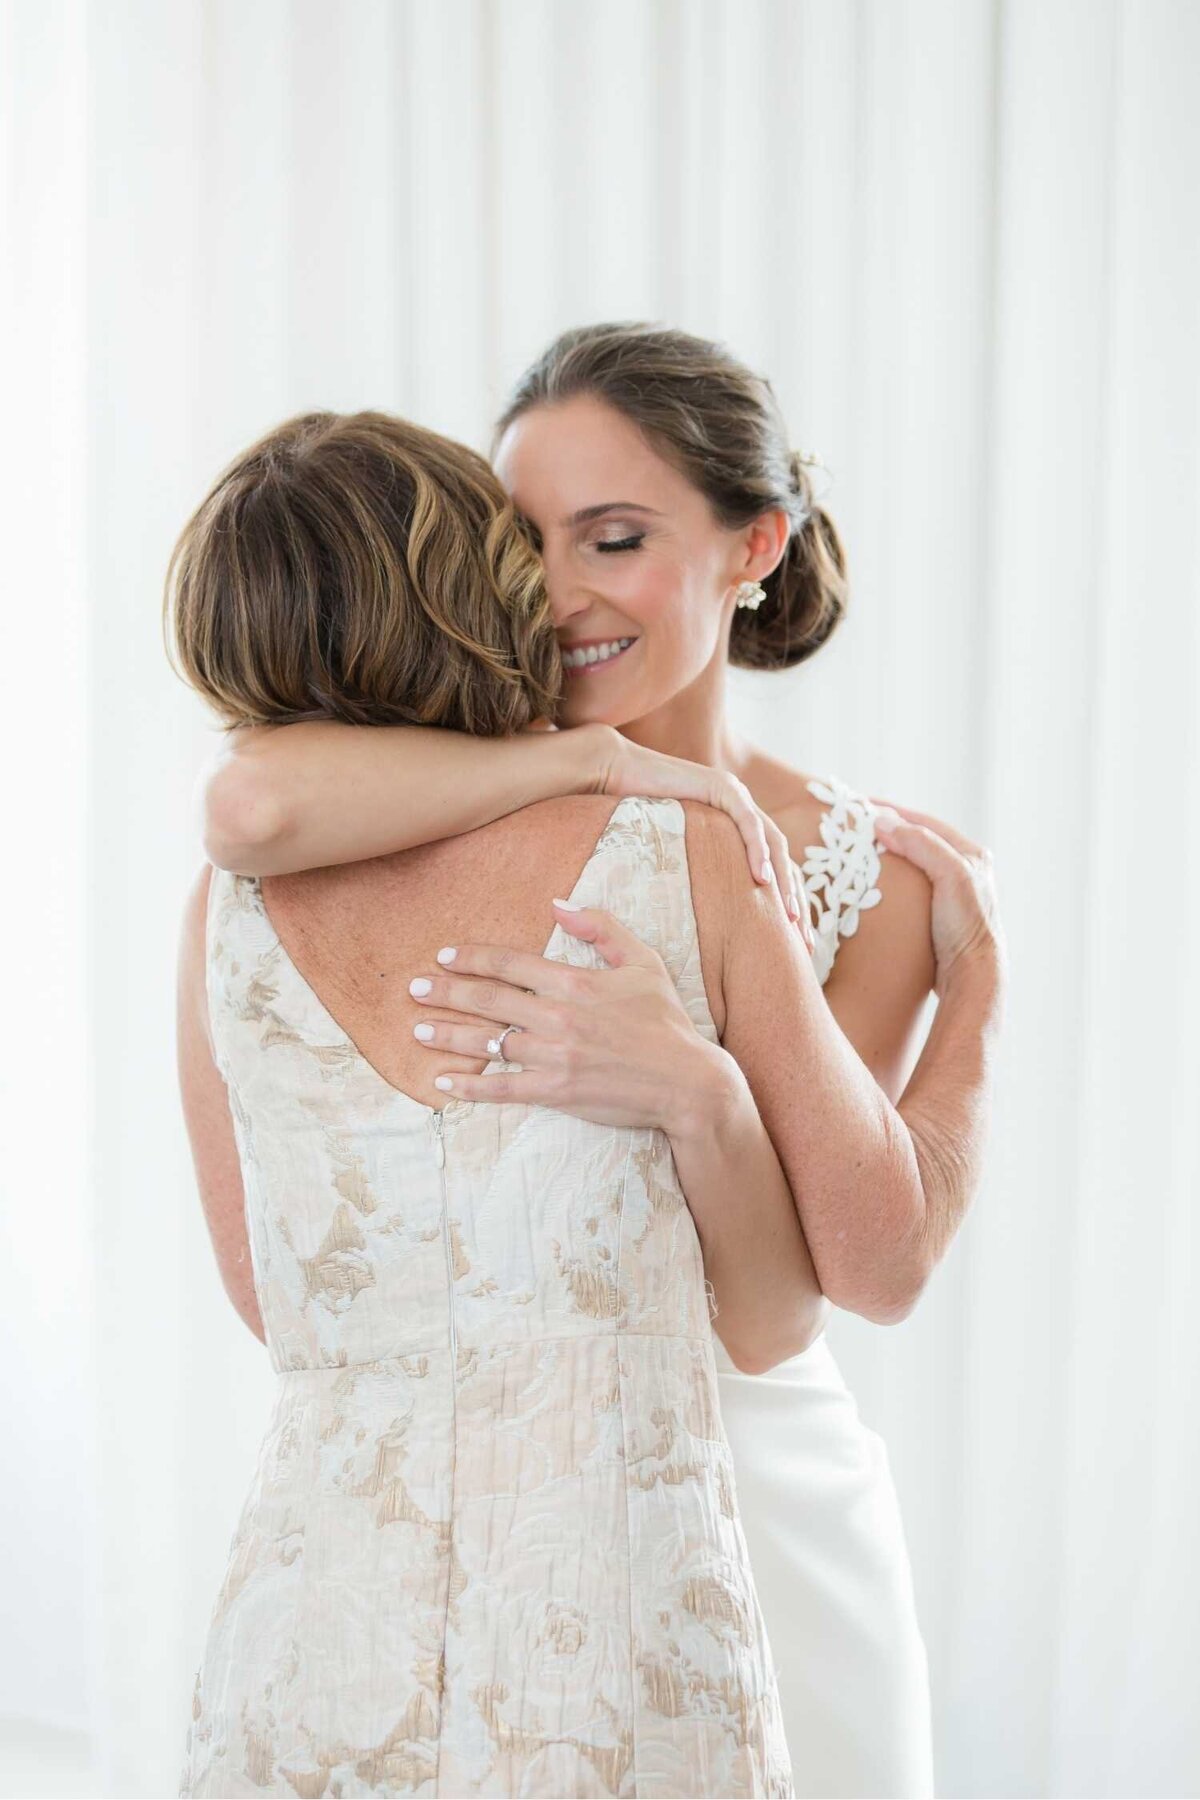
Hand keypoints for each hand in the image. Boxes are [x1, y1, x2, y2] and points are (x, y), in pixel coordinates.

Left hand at [409, 901, 726, 1133]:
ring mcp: (556, 1057)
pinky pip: (504, 1088)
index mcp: (576, 982)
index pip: (510, 963)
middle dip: (446, 992)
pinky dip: (471, 1086)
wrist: (687, 1080)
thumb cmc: (665, 1020)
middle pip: (489, 1000)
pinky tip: (444, 1083)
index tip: (445, 956)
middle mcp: (559, 1017)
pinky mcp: (557, 1092)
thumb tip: (558, 904)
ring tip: (418, 1029)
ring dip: (449, 1035)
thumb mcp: (643, 961)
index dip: (472, 957)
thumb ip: (601, 928)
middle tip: (414, 988)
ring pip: (489, 1042)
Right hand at [586, 726, 813, 952]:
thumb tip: (703, 923)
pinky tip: (762, 880)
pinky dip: (758, 852)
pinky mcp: (724, 788)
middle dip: (796, 903)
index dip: (787, 907)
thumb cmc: (636, 818)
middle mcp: (745, 813)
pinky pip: (749, 823)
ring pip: (775, 845)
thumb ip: (698, 875)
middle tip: (805, 944)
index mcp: (739, 830)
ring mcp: (738, 797)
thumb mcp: (677, 856)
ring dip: (784, 883)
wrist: (617, 774)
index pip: (774, 872)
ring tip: (789, 917)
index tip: (795, 945)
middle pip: (784, 863)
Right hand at [870, 797, 1006, 996]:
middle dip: (886, 830)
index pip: (923, 822)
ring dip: (884, 855)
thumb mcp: (950, 877)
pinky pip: (906, 887)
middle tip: (852, 825)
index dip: (891, 811)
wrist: (973, 976)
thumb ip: (921, 845)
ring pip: (910, 864)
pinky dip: (886, 880)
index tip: (859, 805)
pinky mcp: (937, 915)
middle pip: (917, 840)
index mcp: (971, 854)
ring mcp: (949, 894)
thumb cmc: (966, 926)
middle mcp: (963, 870)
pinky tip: (868, 884)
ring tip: (855, 850)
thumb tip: (883, 822)